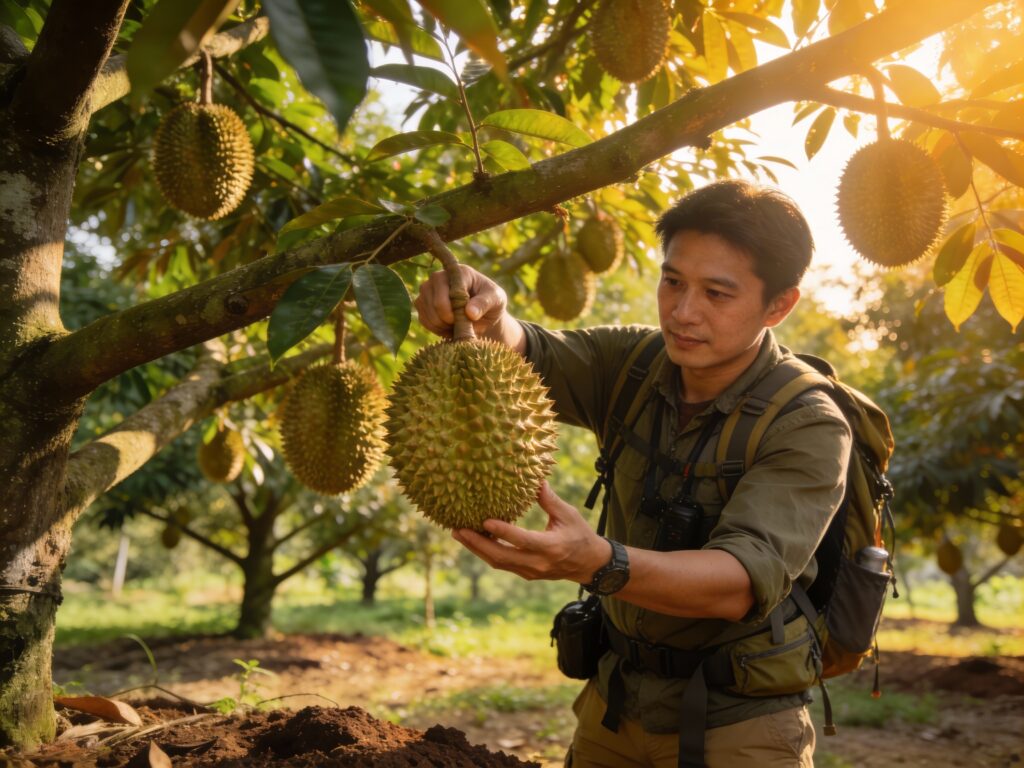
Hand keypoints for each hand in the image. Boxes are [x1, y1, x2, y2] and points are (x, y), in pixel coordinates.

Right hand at [414, 265, 507, 338]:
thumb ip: (485, 303)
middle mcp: (438, 277)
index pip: (447, 289)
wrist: (483, 312)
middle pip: (434, 303)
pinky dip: (437, 329)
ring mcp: (427, 290)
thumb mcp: (497, 300)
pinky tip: (450, 327)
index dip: (454, 309)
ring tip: (458, 325)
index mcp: (457, 272)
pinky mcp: (422, 303)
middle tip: (464, 324)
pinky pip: (424, 320)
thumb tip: (470, 313)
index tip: (467, 317)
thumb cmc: (492, 302)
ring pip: (428, 313)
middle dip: (449, 320)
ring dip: (443, 326)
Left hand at [452, 481, 610, 583]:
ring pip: (498, 562)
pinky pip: (502, 564)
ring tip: (459, 533)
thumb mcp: (568, 514)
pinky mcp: (526, 574)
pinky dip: (487, 552)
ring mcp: (530, 571)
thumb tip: (535, 479)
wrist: (589, 565)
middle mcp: (538, 563)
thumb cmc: (580, 535)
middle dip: (477, 544)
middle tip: (458, 529)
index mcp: (550, 547)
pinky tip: (475, 540)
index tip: (484, 520)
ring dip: (477, 548)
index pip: (522, 540)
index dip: (503, 531)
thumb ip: (549, 499)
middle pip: (501, 556)